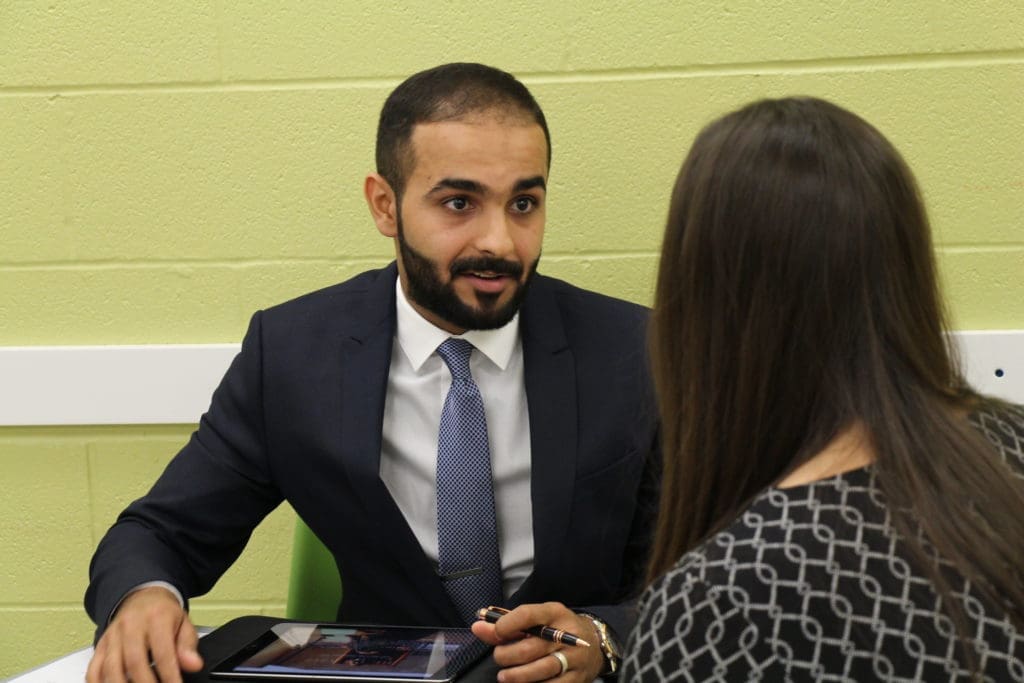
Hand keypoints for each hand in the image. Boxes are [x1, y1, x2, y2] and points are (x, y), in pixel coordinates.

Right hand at [86, 586, 202, 682]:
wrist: (143, 597)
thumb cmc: (164, 613)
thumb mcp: (184, 623)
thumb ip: (188, 645)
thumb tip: (193, 664)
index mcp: (157, 617)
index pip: (163, 653)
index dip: (169, 676)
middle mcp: (131, 625)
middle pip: (134, 662)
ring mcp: (113, 635)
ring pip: (111, 667)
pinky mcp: (101, 645)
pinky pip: (94, 668)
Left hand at [470, 602, 603, 681]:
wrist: (594, 644)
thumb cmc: (556, 629)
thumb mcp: (537, 620)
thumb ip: (506, 624)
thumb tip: (477, 626)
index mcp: (554, 613)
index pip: (528, 614)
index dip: (507, 624)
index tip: (495, 632)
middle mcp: (566, 634)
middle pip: (530, 648)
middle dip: (507, 655)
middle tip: (499, 658)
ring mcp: (574, 658)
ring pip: (540, 670)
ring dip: (516, 676)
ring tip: (504, 677)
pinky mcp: (577, 678)